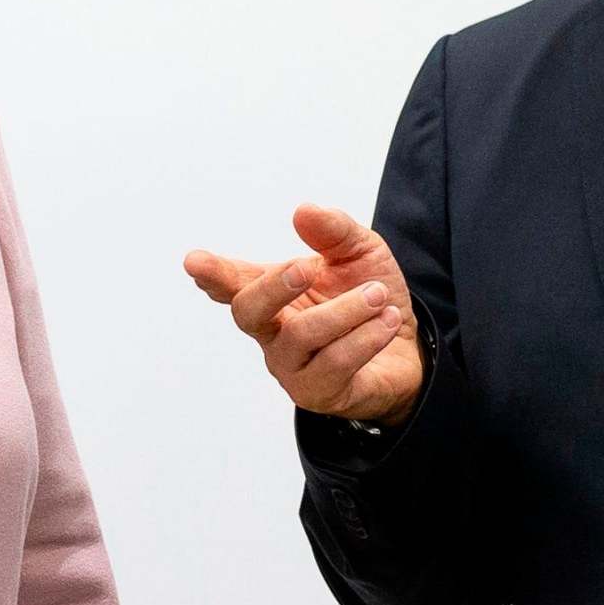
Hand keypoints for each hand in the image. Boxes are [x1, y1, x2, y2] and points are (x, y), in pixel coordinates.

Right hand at [183, 203, 423, 425]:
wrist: (410, 348)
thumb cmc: (372, 298)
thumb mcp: (360, 251)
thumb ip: (333, 230)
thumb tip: (303, 211)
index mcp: (274, 293)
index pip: (233, 283)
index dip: (213, 274)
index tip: (194, 262)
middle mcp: (273, 331)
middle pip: (249, 313)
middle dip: (274, 286)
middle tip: (307, 266)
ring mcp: (291, 366)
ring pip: (302, 335)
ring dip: (347, 310)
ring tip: (379, 295)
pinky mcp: (318, 393)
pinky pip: (336, 362)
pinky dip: (367, 337)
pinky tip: (388, 322)